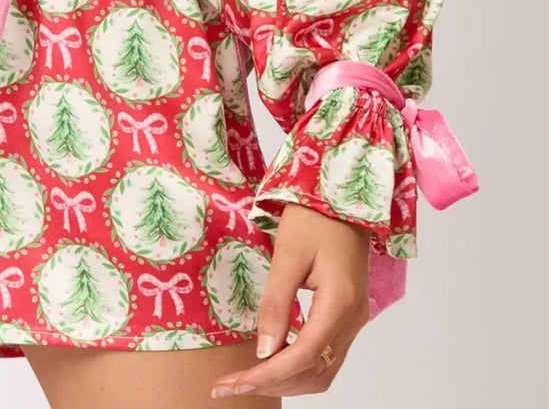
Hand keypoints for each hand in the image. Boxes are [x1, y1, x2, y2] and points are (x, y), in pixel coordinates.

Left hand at [210, 202, 371, 398]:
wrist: (342, 199)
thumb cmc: (313, 219)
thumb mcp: (287, 255)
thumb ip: (276, 303)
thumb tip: (263, 351)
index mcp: (340, 303)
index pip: (304, 356)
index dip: (268, 375)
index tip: (233, 383)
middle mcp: (353, 320)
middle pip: (315, 372)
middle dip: (272, 383)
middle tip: (231, 385)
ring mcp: (354, 320)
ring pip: (323, 371)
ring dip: (286, 380)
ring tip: (246, 378)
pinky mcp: (348, 316)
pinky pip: (326, 356)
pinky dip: (298, 367)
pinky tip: (271, 360)